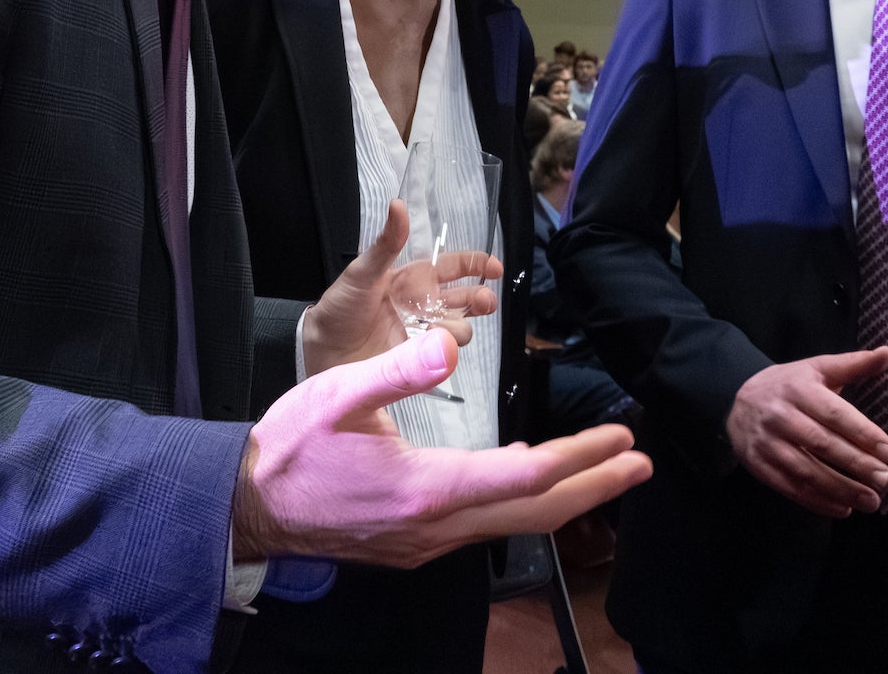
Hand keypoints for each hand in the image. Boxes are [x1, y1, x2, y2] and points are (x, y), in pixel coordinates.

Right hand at [231, 329, 649, 568]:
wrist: (248, 506)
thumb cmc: (290, 446)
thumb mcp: (336, 394)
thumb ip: (397, 370)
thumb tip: (445, 343)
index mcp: (424, 489)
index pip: (523, 478)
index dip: (578, 460)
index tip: (619, 440)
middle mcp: (436, 527)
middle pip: (534, 512)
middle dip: (593, 487)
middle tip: (640, 464)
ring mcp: (427, 543)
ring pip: (513, 524)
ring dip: (565, 497)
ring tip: (605, 473)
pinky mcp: (416, 544)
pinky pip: (486, 528)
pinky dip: (524, 505)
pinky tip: (533, 485)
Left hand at [301, 199, 500, 376]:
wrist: (324, 350)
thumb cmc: (341, 306)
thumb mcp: (362, 271)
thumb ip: (386, 243)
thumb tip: (398, 205)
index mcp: (415, 278)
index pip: (455, 266)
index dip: (477, 264)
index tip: (494, 267)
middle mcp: (425, 305)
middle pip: (467, 300)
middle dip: (481, 300)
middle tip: (483, 301)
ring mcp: (424, 333)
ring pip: (459, 328)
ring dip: (457, 327)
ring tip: (437, 328)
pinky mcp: (420, 359)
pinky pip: (444, 354)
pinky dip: (443, 350)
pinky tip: (428, 346)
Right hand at [726, 349, 887, 516]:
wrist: (736, 401)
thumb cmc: (788, 386)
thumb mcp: (816, 368)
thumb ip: (853, 364)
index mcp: (798, 389)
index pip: (834, 413)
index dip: (863, 433)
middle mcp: (780, 415)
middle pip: (823, 444)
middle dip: (858, 465)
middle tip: (886, 480)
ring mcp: (767, 443)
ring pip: (808, 471)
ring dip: (842, 489)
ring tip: (872, 500)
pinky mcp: (759, 466)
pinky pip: (791, 488)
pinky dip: (819, 502)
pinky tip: (844, 508)